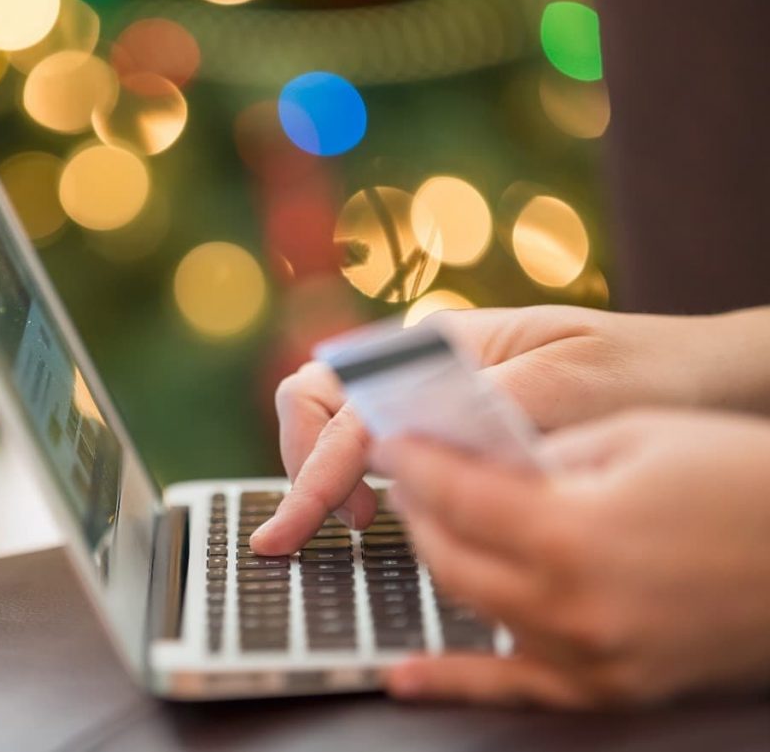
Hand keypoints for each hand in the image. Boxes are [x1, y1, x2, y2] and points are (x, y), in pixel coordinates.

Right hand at [251, 304, 769, 555]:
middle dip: (303, 462)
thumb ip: (487, 405)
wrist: (695, 375)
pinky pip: (374, 441)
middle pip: (317, 400)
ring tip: (354, 520)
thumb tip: (411, 440)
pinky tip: (380, 509)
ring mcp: (428, 391)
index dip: (318, 467)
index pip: (348, 403)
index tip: (304, 524)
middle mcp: (421, 363)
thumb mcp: (573, 385)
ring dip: (322, 468)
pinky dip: (354, 475)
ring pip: (334, 420)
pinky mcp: (445, 422)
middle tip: (327, 527)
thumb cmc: (640, 370)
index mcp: (444, 342)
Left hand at [376, 409, 769, 707]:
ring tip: (427, 524)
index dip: (415, 462)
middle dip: (418, 510)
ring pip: (474, 610)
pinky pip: (516, 689)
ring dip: (441, 561)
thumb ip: (543, 453)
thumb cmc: (742, 480)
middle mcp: (572, 607)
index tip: (393, 440)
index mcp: (574, 532)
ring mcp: (592, 658)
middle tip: (411, 476)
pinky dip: (455, 680)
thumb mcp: (635, 437)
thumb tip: (475, 460)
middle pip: (449, 557)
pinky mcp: (614, 689)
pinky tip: (406, 675)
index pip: (457, 495)